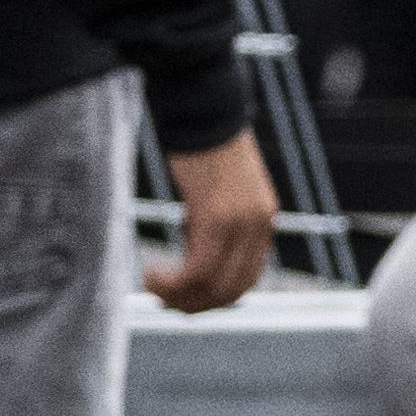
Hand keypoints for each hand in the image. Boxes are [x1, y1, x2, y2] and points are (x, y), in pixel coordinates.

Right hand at [148, 132, 278, 311]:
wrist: (204, 109)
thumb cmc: (202, 146)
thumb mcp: (216, 193)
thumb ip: (213, 223)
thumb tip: (194, 251)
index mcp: (263, 221)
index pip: (247, 279)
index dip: (215, 298)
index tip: (185, 300)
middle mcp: (259, 226)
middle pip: (233, 289)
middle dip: (196, 305)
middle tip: (163, 303)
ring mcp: (242, 224)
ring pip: (214, 285)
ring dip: (181, 297)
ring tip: (152, 289)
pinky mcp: (218, 217)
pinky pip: (198, 269)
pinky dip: (174, 283)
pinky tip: (151, 275)